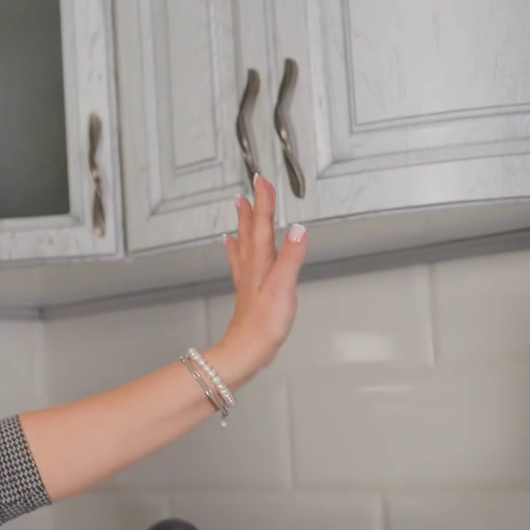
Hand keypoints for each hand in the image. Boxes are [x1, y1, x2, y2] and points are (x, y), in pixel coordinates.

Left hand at [215, 175, 306, 383]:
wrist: (245, 350)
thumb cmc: (264, 324)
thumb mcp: (284, 288)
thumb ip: (291, 257)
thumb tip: (297, 229)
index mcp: (261, 262)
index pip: (262, 224)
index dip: (263, 201)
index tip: (261, 179)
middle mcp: (251, 266)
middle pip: (251, 229)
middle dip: (253, 206)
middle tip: (251, 185)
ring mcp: (247, 278)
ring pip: (244, 242)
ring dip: (244, 222)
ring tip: (240, 205)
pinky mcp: (247, 290)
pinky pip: (240, 260)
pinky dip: (237, 247)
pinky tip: (232, 244)